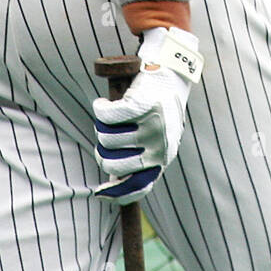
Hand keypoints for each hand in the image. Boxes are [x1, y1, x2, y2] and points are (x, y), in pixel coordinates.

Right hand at [92, 27, 200, 205]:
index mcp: (163, 159)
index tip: (100, 192)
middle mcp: (157, 147)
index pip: (135, 189)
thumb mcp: (157, 140)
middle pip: (111, 164)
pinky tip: (104, 103)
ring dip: (101, 126)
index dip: (114, 194)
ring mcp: (149, 127)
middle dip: (101, 151)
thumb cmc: (160, 110)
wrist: (171, 75)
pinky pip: (105, 116)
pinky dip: (100, 108)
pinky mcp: (139, 107)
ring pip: (105, 138)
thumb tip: (110, 190)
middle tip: (105, 137)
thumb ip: (141, 162)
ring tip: (109, 116)